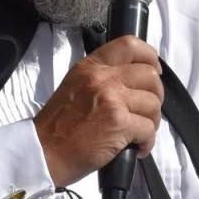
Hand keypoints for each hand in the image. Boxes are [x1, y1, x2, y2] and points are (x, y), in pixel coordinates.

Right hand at [33, 35, 163, 187]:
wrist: (43, 152)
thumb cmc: (57, 127)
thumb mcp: (75, 87)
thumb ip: (101, 80)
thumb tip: (132, 83)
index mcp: (91, 67)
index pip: (129, 45)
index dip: (149, 57)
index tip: (154, 70)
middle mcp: (102, 78)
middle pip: (149, 76)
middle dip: (155, 96)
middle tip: (147, 111)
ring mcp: (112, 99)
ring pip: (153, 104)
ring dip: (152, 122)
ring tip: (139, 133)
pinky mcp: (119, 123)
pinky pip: (149, 129)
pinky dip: (147, 142)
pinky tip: (137, 148)